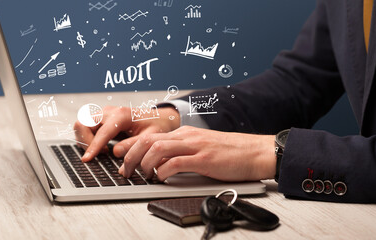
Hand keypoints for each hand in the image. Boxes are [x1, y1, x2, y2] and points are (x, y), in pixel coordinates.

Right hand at [74, 106, 179, 161]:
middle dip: (85, 141)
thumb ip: (134, 145)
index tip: (87, 159)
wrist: (159, 118)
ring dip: (86, 140)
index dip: (93, 147)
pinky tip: (103, 147)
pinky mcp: (101, 118)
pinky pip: (85, 127)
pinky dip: (88, 138)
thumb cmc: (156, 126)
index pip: (102, 132)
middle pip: (83, 123)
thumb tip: (115, 153)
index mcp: (122, 115)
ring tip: (103, 151)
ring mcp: (104, 114)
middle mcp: (110, 112)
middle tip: (101, 153)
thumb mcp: (150, 138)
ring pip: (81, 125)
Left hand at [119, 126, 276, 181]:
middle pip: (149, 140)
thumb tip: (161, 165)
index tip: (121, 155)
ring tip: (142, 175)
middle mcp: (187, 136)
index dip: (131, 145)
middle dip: (131, 155)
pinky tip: (161, 178)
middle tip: (125, 170)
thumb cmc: (230, 152)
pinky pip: (176, 163)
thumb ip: (182, 153)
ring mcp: (196, 146)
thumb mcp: (201, 147)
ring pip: (158, 149)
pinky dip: (164, 171)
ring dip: (144, 163)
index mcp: (185, 133)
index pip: (151, 135)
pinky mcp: (204, 159)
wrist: (255, 151)